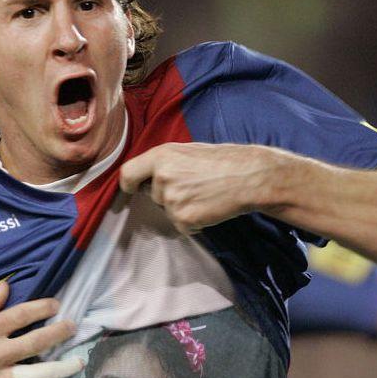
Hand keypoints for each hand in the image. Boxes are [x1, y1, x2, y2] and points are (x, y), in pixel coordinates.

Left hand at [119, 142, 281, 233]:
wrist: (249, 177)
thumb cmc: (222, 161)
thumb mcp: (187, 150)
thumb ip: (164, 163)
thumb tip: (146, 177)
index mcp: (161, 156)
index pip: (127, 174)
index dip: (128, 184)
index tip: (132, 189)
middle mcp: (162, 178)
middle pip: (153, 195)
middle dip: (168, 195)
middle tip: (193, 186)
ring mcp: (172, 200)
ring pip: (168, 211)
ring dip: (183, 209)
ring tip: (205, 195)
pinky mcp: (184, 219)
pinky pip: (182, 226)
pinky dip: (194, 222)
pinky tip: (209, 208)